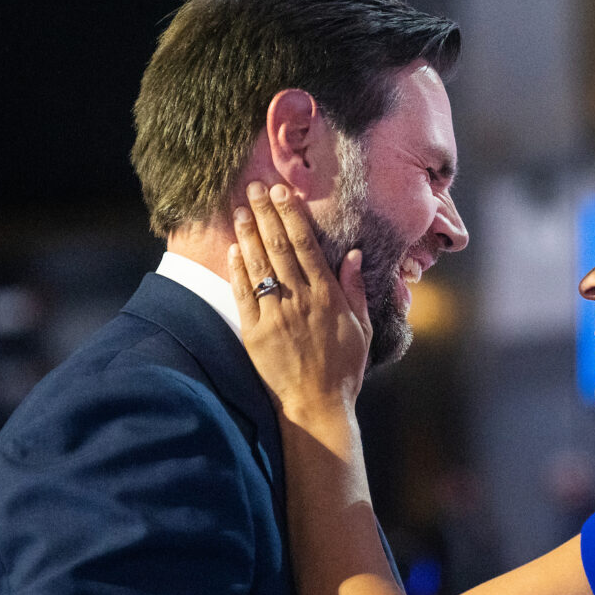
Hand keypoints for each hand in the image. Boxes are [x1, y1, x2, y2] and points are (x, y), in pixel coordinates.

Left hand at [228, 181, 371, 415]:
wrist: (317, 406)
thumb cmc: (343, 369)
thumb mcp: (361, 328)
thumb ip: (356, 289)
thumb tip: (353, 253)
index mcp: (327, 297)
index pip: (306, 246)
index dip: (292, 216)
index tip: (282, 192)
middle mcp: (301, 301)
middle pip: (279, 248)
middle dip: (266, 214)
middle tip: (254, 187)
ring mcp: (276, 316)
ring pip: (259, 266)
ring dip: (248, 235)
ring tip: (239, 209)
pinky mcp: (255, 333)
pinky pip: (243, 295)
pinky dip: (238, 270)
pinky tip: (232, 249)